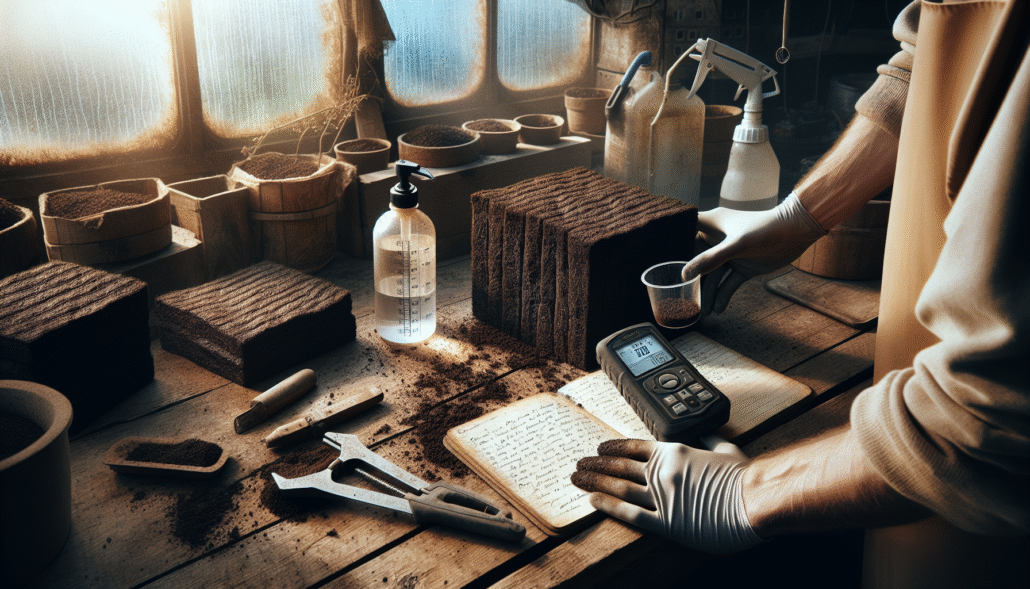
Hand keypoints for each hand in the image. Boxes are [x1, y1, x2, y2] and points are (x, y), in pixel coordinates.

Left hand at [572, 438, 763, 552]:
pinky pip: (630, 513)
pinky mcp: (668, 523)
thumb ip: (709, 440)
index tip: (600, 448)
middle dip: (596, 464)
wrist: (757, 499)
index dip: (613, 447)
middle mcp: (663, 472)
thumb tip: (706, 431)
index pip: (634, 446)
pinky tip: (592, 500)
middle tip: (579, 464)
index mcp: (674, 452)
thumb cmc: (745, 476)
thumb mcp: (724, 449)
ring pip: (619, 486)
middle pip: (620, 466)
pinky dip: (609, 505)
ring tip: (577, 478)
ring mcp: (663, 497)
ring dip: (595, 481)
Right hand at [683, 193, 825, 314]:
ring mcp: (730, 255)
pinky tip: (718, 309)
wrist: (796, 232)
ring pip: (713, 277)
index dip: (671, 246)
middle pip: (696, 262)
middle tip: (679, 299)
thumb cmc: (764, 228)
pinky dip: (724, 296)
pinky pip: (728, 284)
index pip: (683, 234)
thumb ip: (710, 260)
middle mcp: (716, 240)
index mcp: (710, 225)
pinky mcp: (743, 267)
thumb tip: (685, 275)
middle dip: (690, 281)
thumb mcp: (735, 245)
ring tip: (702, 313)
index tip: (658, 262)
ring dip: (708, 294)